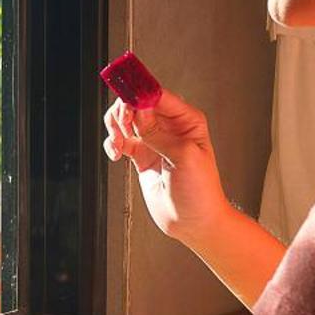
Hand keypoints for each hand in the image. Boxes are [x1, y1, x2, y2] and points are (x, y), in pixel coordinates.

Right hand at [102, 88, 234, 243]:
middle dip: (124, 112)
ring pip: (125, 120)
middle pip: (137, 103)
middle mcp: (169, 127)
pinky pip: (120, 140)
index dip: (139, 92)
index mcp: (186, 120)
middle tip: (121, 126)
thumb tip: (137, 111)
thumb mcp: (184, 156)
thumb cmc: (201, 191)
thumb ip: (158, 133)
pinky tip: (116, 154)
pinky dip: (113, 144)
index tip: (124, 94)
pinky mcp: (141, 155)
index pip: (157, 95)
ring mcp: (154, 141)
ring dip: (115, 128)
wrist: (194, 222)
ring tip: (118, 143)